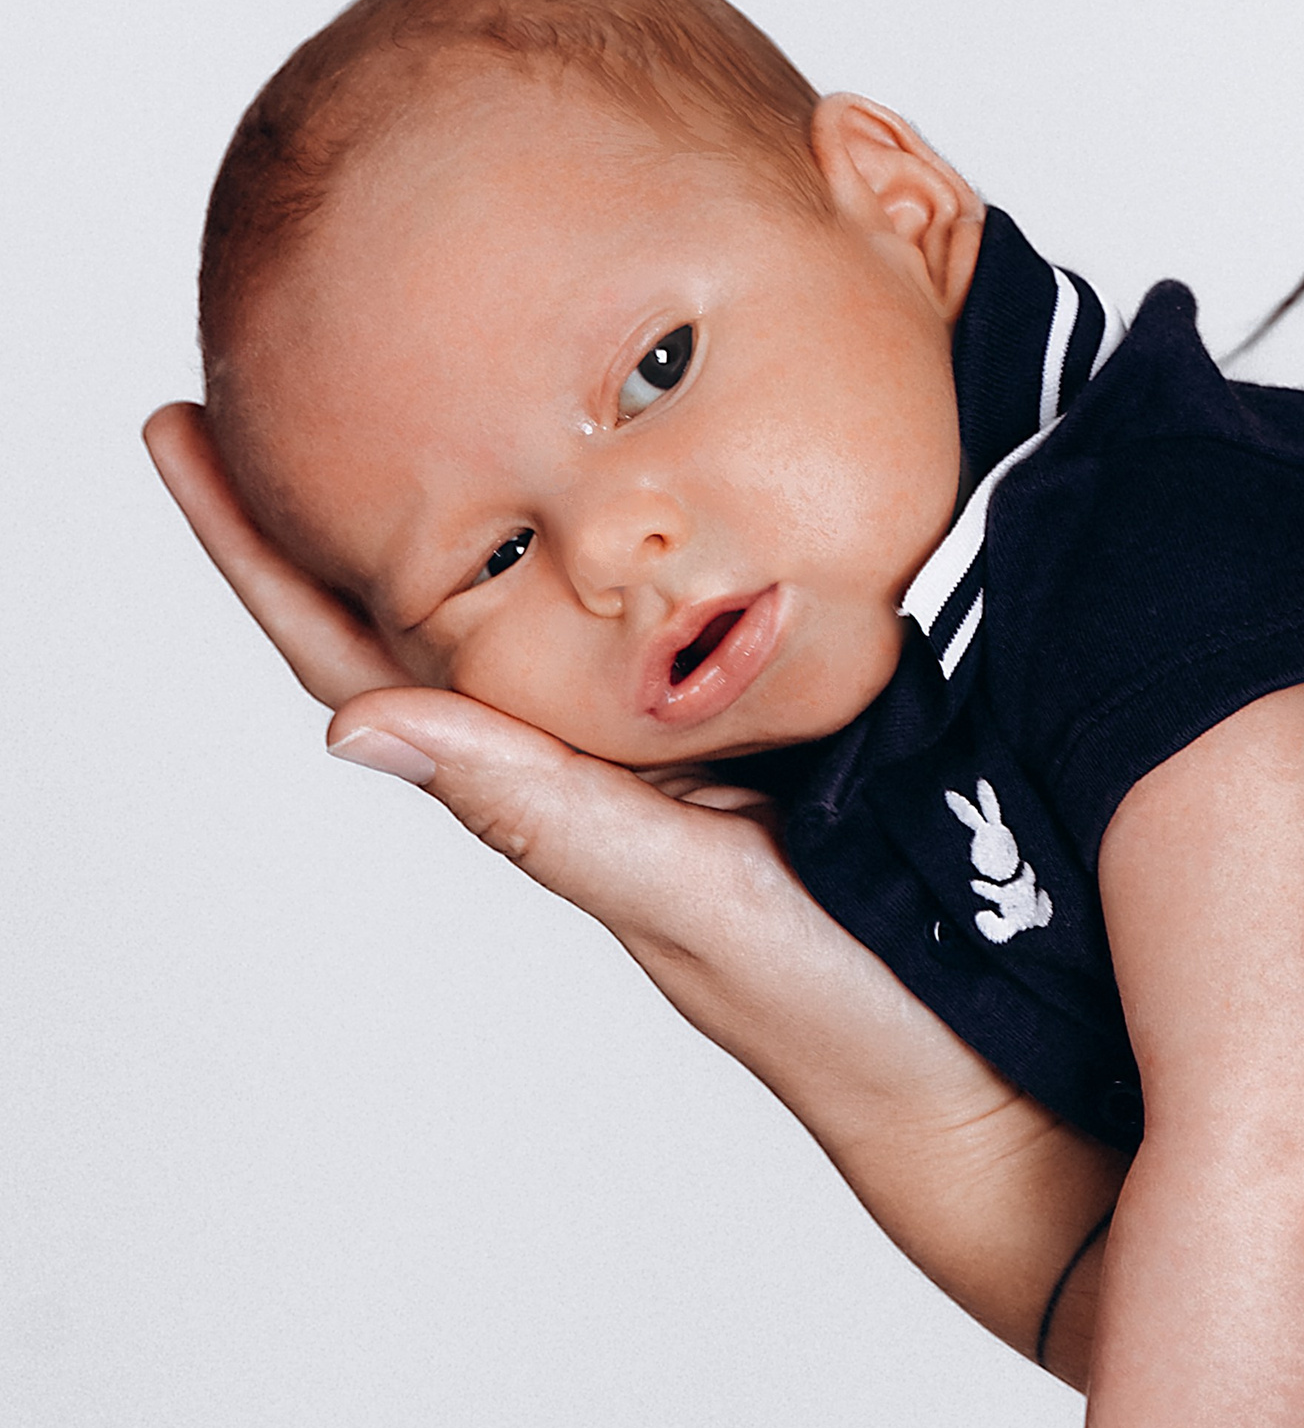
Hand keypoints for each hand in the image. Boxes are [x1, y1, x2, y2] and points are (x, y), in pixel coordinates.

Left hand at [142, 402, 874, 1006]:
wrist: (998, 1087)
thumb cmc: (851, 1024)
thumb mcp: (692, 901)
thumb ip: (544, 811)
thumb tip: (351, 725)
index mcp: (567, 789)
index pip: (373, 656)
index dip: (265, 553)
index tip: (180, 427)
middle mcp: (617, 752)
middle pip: (447, 601)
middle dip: (354, 487)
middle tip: (278, 341)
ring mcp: (705, 734)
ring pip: (566, 592)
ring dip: (490, 483)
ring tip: (421, 356)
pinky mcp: (807, 713)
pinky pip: (696, 599)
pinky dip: (645, 522)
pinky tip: (641, 448)